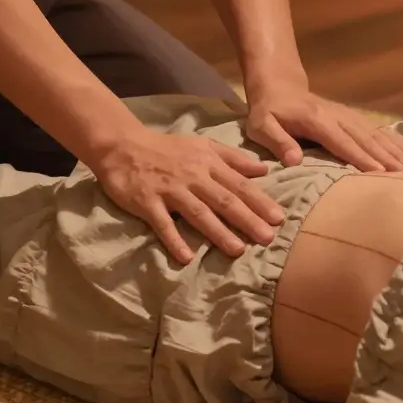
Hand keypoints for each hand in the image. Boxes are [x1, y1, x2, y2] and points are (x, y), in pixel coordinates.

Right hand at [90, 128, 286, 263]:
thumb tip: (264, 169)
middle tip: (267, 238)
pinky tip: (186, 257)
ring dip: (218, 232)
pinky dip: (174, 240)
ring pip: (198, 213)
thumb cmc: (167, 149)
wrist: (123, 146)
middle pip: (223, 200)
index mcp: (207, 163)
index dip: (259, 201)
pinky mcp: (147, 202)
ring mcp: (169, 190)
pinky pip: (162, 224)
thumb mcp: (203, 145)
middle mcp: (192, 177)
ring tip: (238, 250)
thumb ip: (233, 158)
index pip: (237, 184)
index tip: (278, 218)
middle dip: (246, 219)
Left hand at [247, 85, 402, 171]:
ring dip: (397, 150)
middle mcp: (337, 116)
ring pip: (376, 134)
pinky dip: (396, 143)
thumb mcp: (261, 126)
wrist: (279, 87)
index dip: (359, 156)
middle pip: (365, 138)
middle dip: (386, 157)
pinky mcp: (353, 118)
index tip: (378, 173)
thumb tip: (294, 160)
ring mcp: (348, 116)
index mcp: (316, 120)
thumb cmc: (268, 112)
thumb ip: (278, 141)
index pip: (341, 141)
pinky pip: (378, 131)